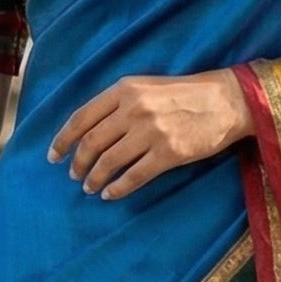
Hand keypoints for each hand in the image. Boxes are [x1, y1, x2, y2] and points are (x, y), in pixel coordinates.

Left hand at [50, 69, 251, 199]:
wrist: (226, 101)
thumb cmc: (185, 94)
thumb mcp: (146, 86)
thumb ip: (118, 103)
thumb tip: (88, 130)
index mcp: (125, 90)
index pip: (82, 117)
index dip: (63, 140)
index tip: (53, 156)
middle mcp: (134, 109)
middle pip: (92, 142)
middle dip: (78, 163)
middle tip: (74, 175)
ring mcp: (152, 132)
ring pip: (109, 162)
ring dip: (95, 179)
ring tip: (90, 187)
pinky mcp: (169, 154)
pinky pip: (133, 177)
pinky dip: (117, 189)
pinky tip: (110, 194)